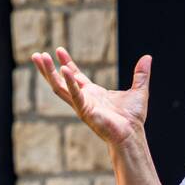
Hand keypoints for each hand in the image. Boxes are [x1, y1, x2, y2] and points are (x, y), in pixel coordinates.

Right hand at [31, 46, 150, 145]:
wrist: (132, 134)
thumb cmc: (133, 118)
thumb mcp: (139, 90)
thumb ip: (141, 74)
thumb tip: (147, 58)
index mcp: (93, 94)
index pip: (75, 75)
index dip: (67, 62)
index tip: (58, 50)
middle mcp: (84, 99)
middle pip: (60, 81)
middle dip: (48, 68)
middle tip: (37, 54)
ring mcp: (82, 105)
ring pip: (60, 87)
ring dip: (49, 73)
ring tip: (40, 58)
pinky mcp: (85, 111)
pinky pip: (75, 95)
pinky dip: (69, 83)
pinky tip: (64, 70)